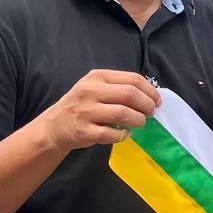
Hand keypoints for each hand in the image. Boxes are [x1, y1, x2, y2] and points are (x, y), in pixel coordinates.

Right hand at [40, 70, 160, 151]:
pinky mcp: (84, 131)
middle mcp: (89, 91)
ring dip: (138, 120)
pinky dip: (123, 135)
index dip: (150, 91)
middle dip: (147, 105)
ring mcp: (85, 111)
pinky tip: (125, 133)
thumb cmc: (83, 105)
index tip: (157, 101)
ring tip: (140, 123)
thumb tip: (151, 95)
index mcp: (97, 77)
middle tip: (151, 113)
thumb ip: (119, 87)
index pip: (132, 79)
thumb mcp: (96, 87)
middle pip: (129, 94)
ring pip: (122, 113)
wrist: (55, 126)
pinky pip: (112, 134)